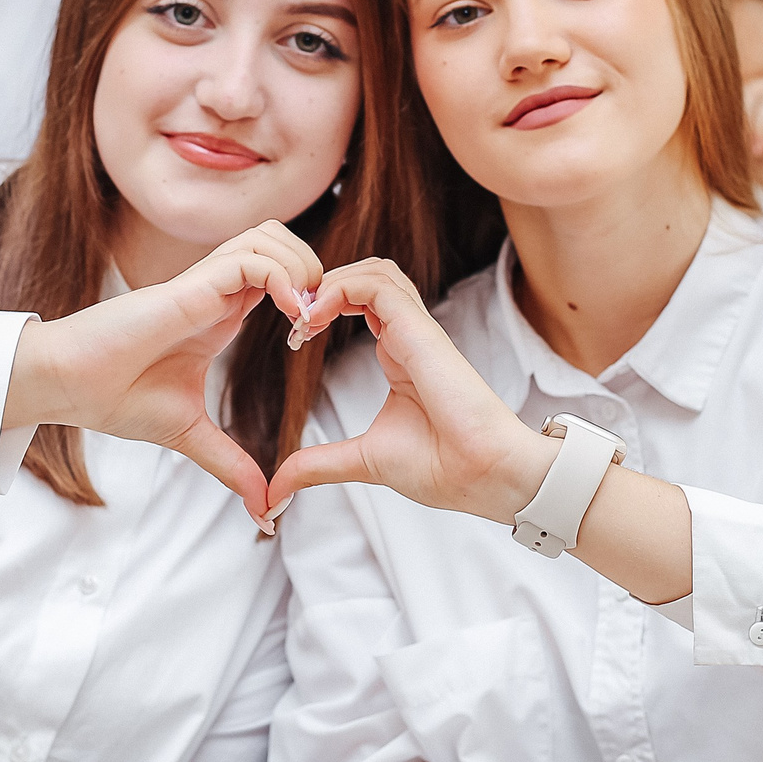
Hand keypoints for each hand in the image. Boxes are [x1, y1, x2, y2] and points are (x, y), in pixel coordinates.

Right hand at [5, 222, 322, 519]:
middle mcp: (217, 290)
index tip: (309, 340)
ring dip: (300, 267)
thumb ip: (231, 465)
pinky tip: (288, 317)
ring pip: (270, 236)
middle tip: (317, 320)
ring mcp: (203, 284)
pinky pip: (249, 259)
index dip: (308, 294)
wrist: (68, 386)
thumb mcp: (190, 435)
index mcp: (221, 313)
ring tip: (304, 317)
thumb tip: (263, 511)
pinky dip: (280, 278)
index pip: (279, 273)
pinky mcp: (189, 287)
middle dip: (314, 270)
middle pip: (281, 240)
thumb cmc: (116, 398)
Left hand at [265, 258, 553, 526]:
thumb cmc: (442, 468)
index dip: (324, 307)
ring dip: (332, 281)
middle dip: (324, 285)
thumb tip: (278, 490)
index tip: (296, 337)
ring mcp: (417, 331)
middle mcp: (408, 336)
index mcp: (399, 355)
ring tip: (304, 315)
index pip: (363, 302)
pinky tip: (317, 316)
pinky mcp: (421, 333)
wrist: (484, 477)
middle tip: (295, 319)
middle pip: (368, 276)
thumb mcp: (363, 461)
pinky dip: (342, 288)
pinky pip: (380, 286)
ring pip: (375, 271)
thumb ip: (319, 465)